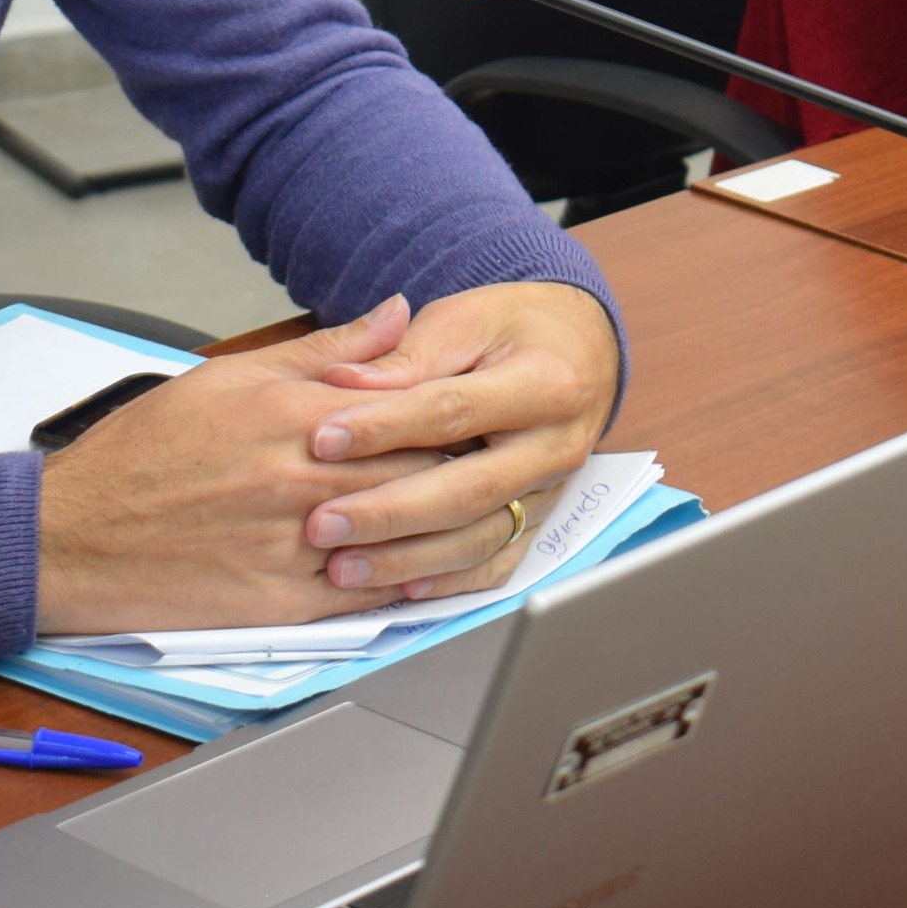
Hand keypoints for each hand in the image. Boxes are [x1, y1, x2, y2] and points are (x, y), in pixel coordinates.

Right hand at [33, 297, 456, 633]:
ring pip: (405, 534)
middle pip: (420, 471)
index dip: (461, 408)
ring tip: (486, 509)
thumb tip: (399, 312)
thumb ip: (328, 349)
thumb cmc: (145, 452)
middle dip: (468, 464)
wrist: (72, 536)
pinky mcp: (282, 603)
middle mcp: (302, 479)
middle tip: (505, 455)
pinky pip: (368, 595)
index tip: (488, 404)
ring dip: (452, 525)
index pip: (412, 409)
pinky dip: (409, 581)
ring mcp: (295, 545)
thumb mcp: (233, 376)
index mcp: (295, 416)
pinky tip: (434, 570)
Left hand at [299, 282, 622, 598]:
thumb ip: (406, 355)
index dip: (384, 427)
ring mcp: (552, 492)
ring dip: (408, 560)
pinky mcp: (542, 522)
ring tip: (343, 566)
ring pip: (479, 539)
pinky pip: (497, 564)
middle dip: (389, 513)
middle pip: (467, 490)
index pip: (453, 410)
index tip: (323, 440)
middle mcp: (555, 446)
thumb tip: (340, 383)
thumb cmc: (518, 331)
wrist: (584, 354)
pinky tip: (401, 589)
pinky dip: (449, 583)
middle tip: (322, 524)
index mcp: (543, 383)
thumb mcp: (466, 319)